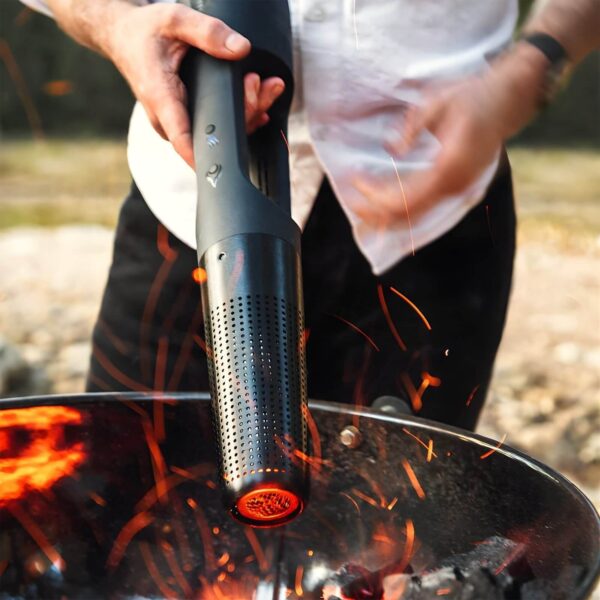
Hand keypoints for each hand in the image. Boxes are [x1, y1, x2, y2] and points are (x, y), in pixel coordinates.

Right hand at [106, 2, 284, 166]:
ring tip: (264, 86)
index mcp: (160, 98)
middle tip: (257, 84)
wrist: (126, 37)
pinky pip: (214, 127)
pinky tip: (257, 101)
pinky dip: (239, 114)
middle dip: (243, 116)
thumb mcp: (174, 20)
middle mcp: (167, 118)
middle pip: (210, 136)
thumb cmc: (145, 31)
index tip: (230, 161)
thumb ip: (208, 32)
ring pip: (215, 134)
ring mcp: (176, 123)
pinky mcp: (185, 120)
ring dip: (246, 113)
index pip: (183, 140)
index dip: (207, 156)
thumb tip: (241, 49)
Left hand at [351, 44, 546, 224]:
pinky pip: (424, 208)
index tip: (355, 180)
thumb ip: (413, 127)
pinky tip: (383, 207)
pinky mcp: (457, 188)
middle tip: (350, 200)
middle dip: (375, 212)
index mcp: (449, 165)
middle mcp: (454, 184)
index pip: (405, 196)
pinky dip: (401, 211)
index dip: (376, 195)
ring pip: (416, 217)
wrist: (510, 98)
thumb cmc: (473, 95)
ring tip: (361, 207)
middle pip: (407, 214)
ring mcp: (458, 190)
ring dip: (386, 216)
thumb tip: (391, 150)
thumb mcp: (438, 101)